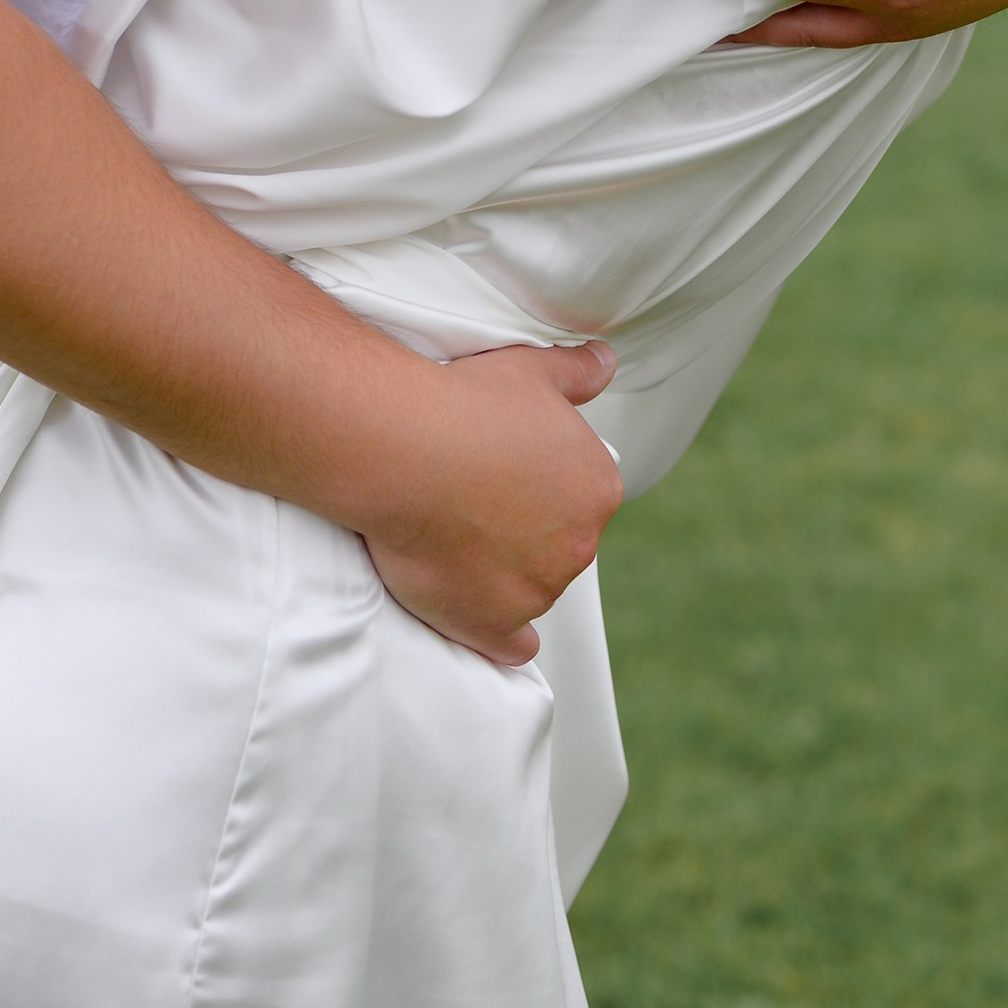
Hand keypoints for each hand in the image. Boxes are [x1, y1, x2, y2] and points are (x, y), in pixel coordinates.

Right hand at [360, 338, 623, 665]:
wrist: (404, 448)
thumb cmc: (463, 405)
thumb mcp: (532, 371)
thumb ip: (577, 372)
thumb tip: (603, 362)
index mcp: (597, 486)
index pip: (581, 498)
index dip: (542, 489)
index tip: (506, 478)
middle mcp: (580, 542)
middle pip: (559, 544)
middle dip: (526, 531)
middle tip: (475, 505)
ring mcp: (539, 587)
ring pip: (531, 588)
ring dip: (502, 576)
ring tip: (453, 541)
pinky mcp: (494, 623)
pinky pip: (512, 645)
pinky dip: (501, 640)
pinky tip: (491, 632)